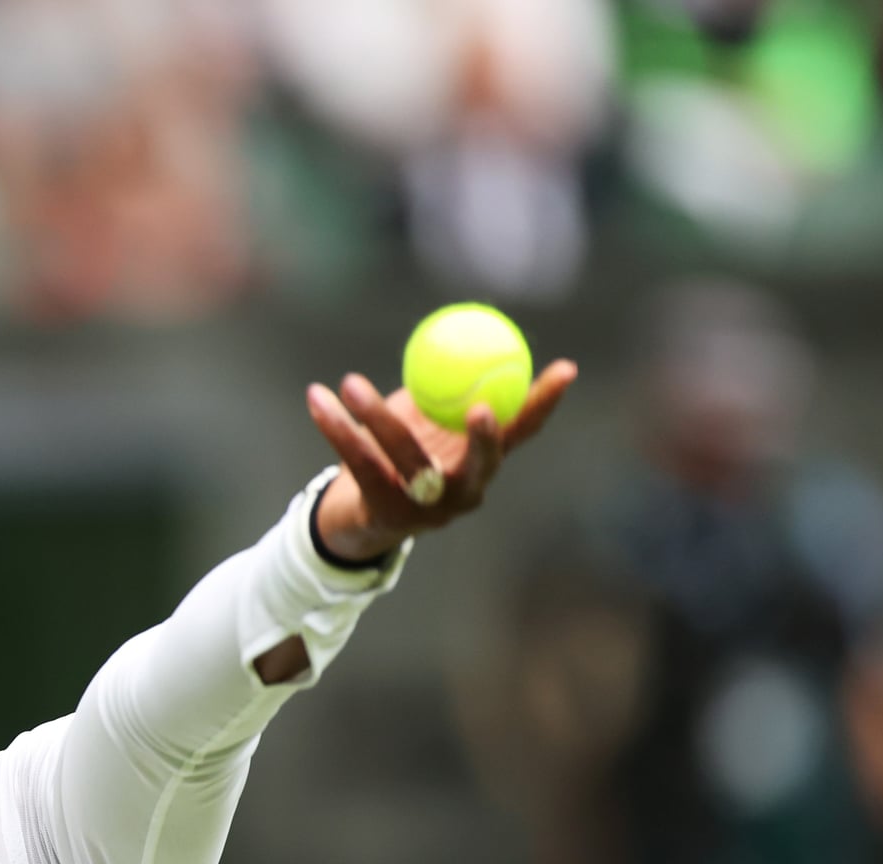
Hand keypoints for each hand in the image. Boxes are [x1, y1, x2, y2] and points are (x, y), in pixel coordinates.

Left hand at [306, 359, 578, 561]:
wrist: (359, 516)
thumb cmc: (403, 455)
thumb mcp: (429, 421)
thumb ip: (448, 387)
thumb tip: (471, 327)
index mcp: (481, 466)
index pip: (522, 432)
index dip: (545, 403)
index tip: (566, 368)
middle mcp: (464, 493)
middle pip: (480, 463)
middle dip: (486, 439)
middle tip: (478, 405)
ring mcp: (426, 511)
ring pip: (404, 457)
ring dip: (376, 415)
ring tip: (351, 382)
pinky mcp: (383, 514)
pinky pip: (359, 461)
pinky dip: (335, 426)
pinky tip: (317, 397)